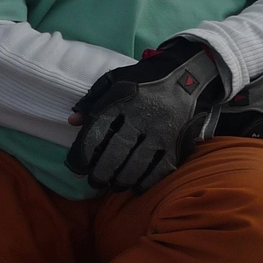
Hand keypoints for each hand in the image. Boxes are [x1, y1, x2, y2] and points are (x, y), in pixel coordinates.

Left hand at [66, 38, 225, 192]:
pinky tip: (137, 187)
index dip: (83, 153)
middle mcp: (141, 116)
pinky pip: (160, 169)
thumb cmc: (146, 79)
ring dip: (121, 180)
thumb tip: (73, 121)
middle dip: (101, 172)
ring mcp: (162, 131)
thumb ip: (93, 99)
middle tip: (94, 182)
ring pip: (137, 164)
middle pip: (116, 152)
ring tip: (113, 186)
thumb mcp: (116, 79)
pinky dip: (146, 182)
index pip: (96, 130)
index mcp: (122, 98)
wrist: (190, 74)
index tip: (77, 167)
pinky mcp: (178, 142)